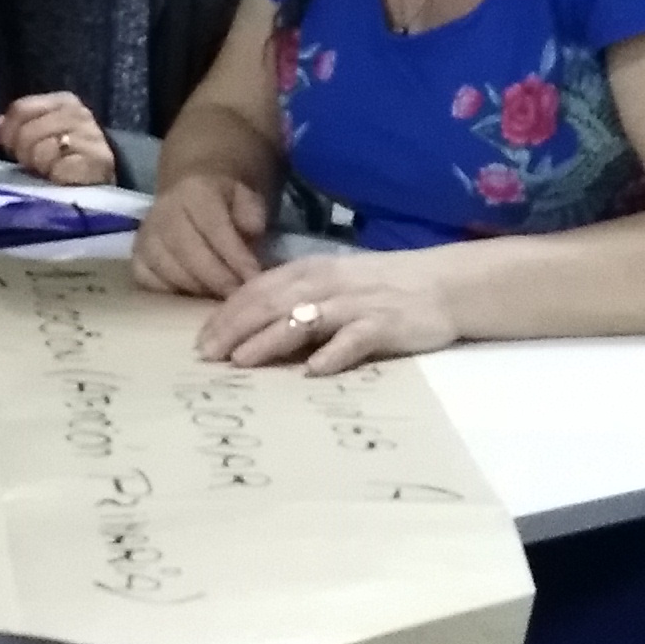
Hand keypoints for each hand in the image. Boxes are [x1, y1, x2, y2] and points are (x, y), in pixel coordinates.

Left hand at [0, 92, 117, 188]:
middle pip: (28, 132)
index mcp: (63, 101)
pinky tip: (61, 177)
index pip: (21, 109)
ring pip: (42, 151)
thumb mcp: (41, 131)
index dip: (9, 131)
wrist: (104, 174)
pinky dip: (56, 176)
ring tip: (49, 169)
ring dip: (41, 166)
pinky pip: (60, 169)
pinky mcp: (98, 162)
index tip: (11, 148)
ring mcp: (90, 137)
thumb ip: (14, 127)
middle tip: (34, 163)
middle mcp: (78, 114)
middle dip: (24, 153)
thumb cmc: (66, 152)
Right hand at [131, 175, 269, 296]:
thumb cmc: (223, 205)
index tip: (254, 278)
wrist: (188, 198)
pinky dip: (171, 294)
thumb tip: (252, 230)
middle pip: (190, 252)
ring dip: (198, 290)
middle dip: (219, 279)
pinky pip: (149, 282)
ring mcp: (145, 237)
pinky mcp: (136, 258)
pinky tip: (191, 297)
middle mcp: (164, 212)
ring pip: (170, 271)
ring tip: (220, 298)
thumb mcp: (245, 198)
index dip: (235, 256)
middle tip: (239, 296)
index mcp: (195, 193)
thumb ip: (252, 212)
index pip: (215, 227)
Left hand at [196, 253, 461, 373]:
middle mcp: (328, 284)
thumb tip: (251, 328)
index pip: (258, 289)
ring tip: (242, 361)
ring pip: (304, 319)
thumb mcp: (333, 285)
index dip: (227, 314)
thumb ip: (297, 300)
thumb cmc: (381, 288)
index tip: (201, 340)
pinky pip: (354, 340)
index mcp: (311, 271)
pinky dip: (333, 354)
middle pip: (272, 303)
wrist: (444, 284)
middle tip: (207, 356)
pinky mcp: (384, 325)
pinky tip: (313, 371)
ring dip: (270, 340)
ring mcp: (356, 304)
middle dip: (235, 329)